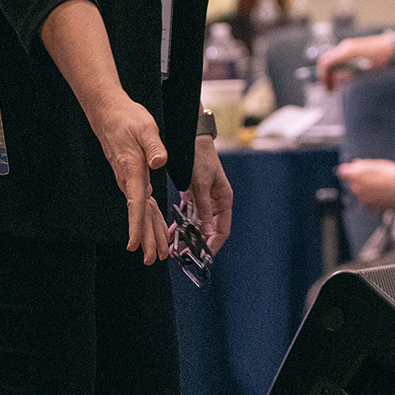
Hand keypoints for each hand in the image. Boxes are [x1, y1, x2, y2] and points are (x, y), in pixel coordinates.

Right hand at [89, 90, 170, 257]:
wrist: (110, 112)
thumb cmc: (128, 119)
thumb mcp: (146, 129)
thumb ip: (154, 147)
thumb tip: (159, 162)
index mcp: (133, 171)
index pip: (136, 204)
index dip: (136, 226)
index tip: (134, 245)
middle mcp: (129, 180)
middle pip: (139, 215)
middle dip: (146, 239)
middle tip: (153, 259)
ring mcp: (130, 180)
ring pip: (142, 212)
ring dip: (149, 233)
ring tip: (157, 253)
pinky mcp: (133, 177)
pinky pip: (142, 203)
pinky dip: (149, 218)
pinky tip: (154, 229)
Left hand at [185, 136, 233, 254]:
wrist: (192, 139)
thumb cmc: (200, 157)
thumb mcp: (201, 184)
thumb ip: (203, 208)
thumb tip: (207, 231)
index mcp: (223, 200)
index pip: (222, 230)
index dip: (213, 244)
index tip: (203, 256)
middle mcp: (215, 202)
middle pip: (208, 229)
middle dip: (197, 243)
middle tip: (184, 254)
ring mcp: (204, 199)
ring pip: (197, 224)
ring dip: (187, 235)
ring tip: (175, 247)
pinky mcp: (193, 195)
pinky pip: (188, 214)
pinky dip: (180, 223)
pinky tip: (171, 231)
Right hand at [318, 32, 394, 89]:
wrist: (391, 49)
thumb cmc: (379, 63)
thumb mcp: (361, 73)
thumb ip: (346, 76)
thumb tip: (333, 82)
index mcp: (346, 52)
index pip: (326, 63)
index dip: (324, 77)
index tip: (327, 88)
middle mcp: (344, 47)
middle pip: (326, 61)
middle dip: (325, 75)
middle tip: (329, 89)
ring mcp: (347, 46)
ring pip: (332, 61)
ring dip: (331, 73)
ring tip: (337, 86)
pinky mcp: (351, 47)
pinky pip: (338, 59)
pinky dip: (337, 69)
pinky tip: (343, 78)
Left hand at [337, 157, 394, 213]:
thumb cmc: (392, 175)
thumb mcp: (374, 164)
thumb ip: (359, 165)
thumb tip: (351, 165)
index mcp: (355, 176)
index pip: (342, 172)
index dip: (348, 170)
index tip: (350, 170)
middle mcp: (356, 190)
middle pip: (352, 184)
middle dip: (359, 180)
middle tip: (372, 177)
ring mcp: (363, 200)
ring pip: (360, 193)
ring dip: (366, 190)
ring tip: (380, 185)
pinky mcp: (371, 208)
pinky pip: (368, 202)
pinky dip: (372, 199)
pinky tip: (382, 194)